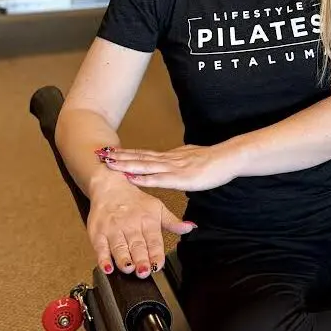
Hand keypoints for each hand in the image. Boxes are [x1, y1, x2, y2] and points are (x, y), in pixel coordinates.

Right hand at [87, 179, 195, 276]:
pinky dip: (103, 258)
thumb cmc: (135, 201)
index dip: (156, 254)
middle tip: (144, 271)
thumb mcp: (157, 208)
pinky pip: (100, 247)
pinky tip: (107, 267)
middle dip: (141, 260)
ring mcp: (113, 229)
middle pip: (137, 245)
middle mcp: (130, 225)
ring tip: (129, 268)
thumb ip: (172, 222)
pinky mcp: (98, 232)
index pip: (154, 240)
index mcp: (147, 220)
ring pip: (119, 247)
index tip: (158, 266)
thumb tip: (190, 227)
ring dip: (123, 259)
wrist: (110, 186)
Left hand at [100, 143, 238, 190]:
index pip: (144, 154)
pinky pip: (159, 178)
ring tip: (109, 163)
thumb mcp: (193, 159)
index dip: (127, 153)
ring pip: (145, 165)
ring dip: (126, 164)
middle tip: (101, 154)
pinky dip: (143, 178)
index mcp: (171, 157)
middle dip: (119, 156)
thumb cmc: (215, 162)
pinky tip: (131, 177)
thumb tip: (172, 164)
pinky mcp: (182, 178)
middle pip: (139, 157)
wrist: (229, 158)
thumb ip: (180, 162)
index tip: (111, 152)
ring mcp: (174, 168)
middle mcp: (169, 160)